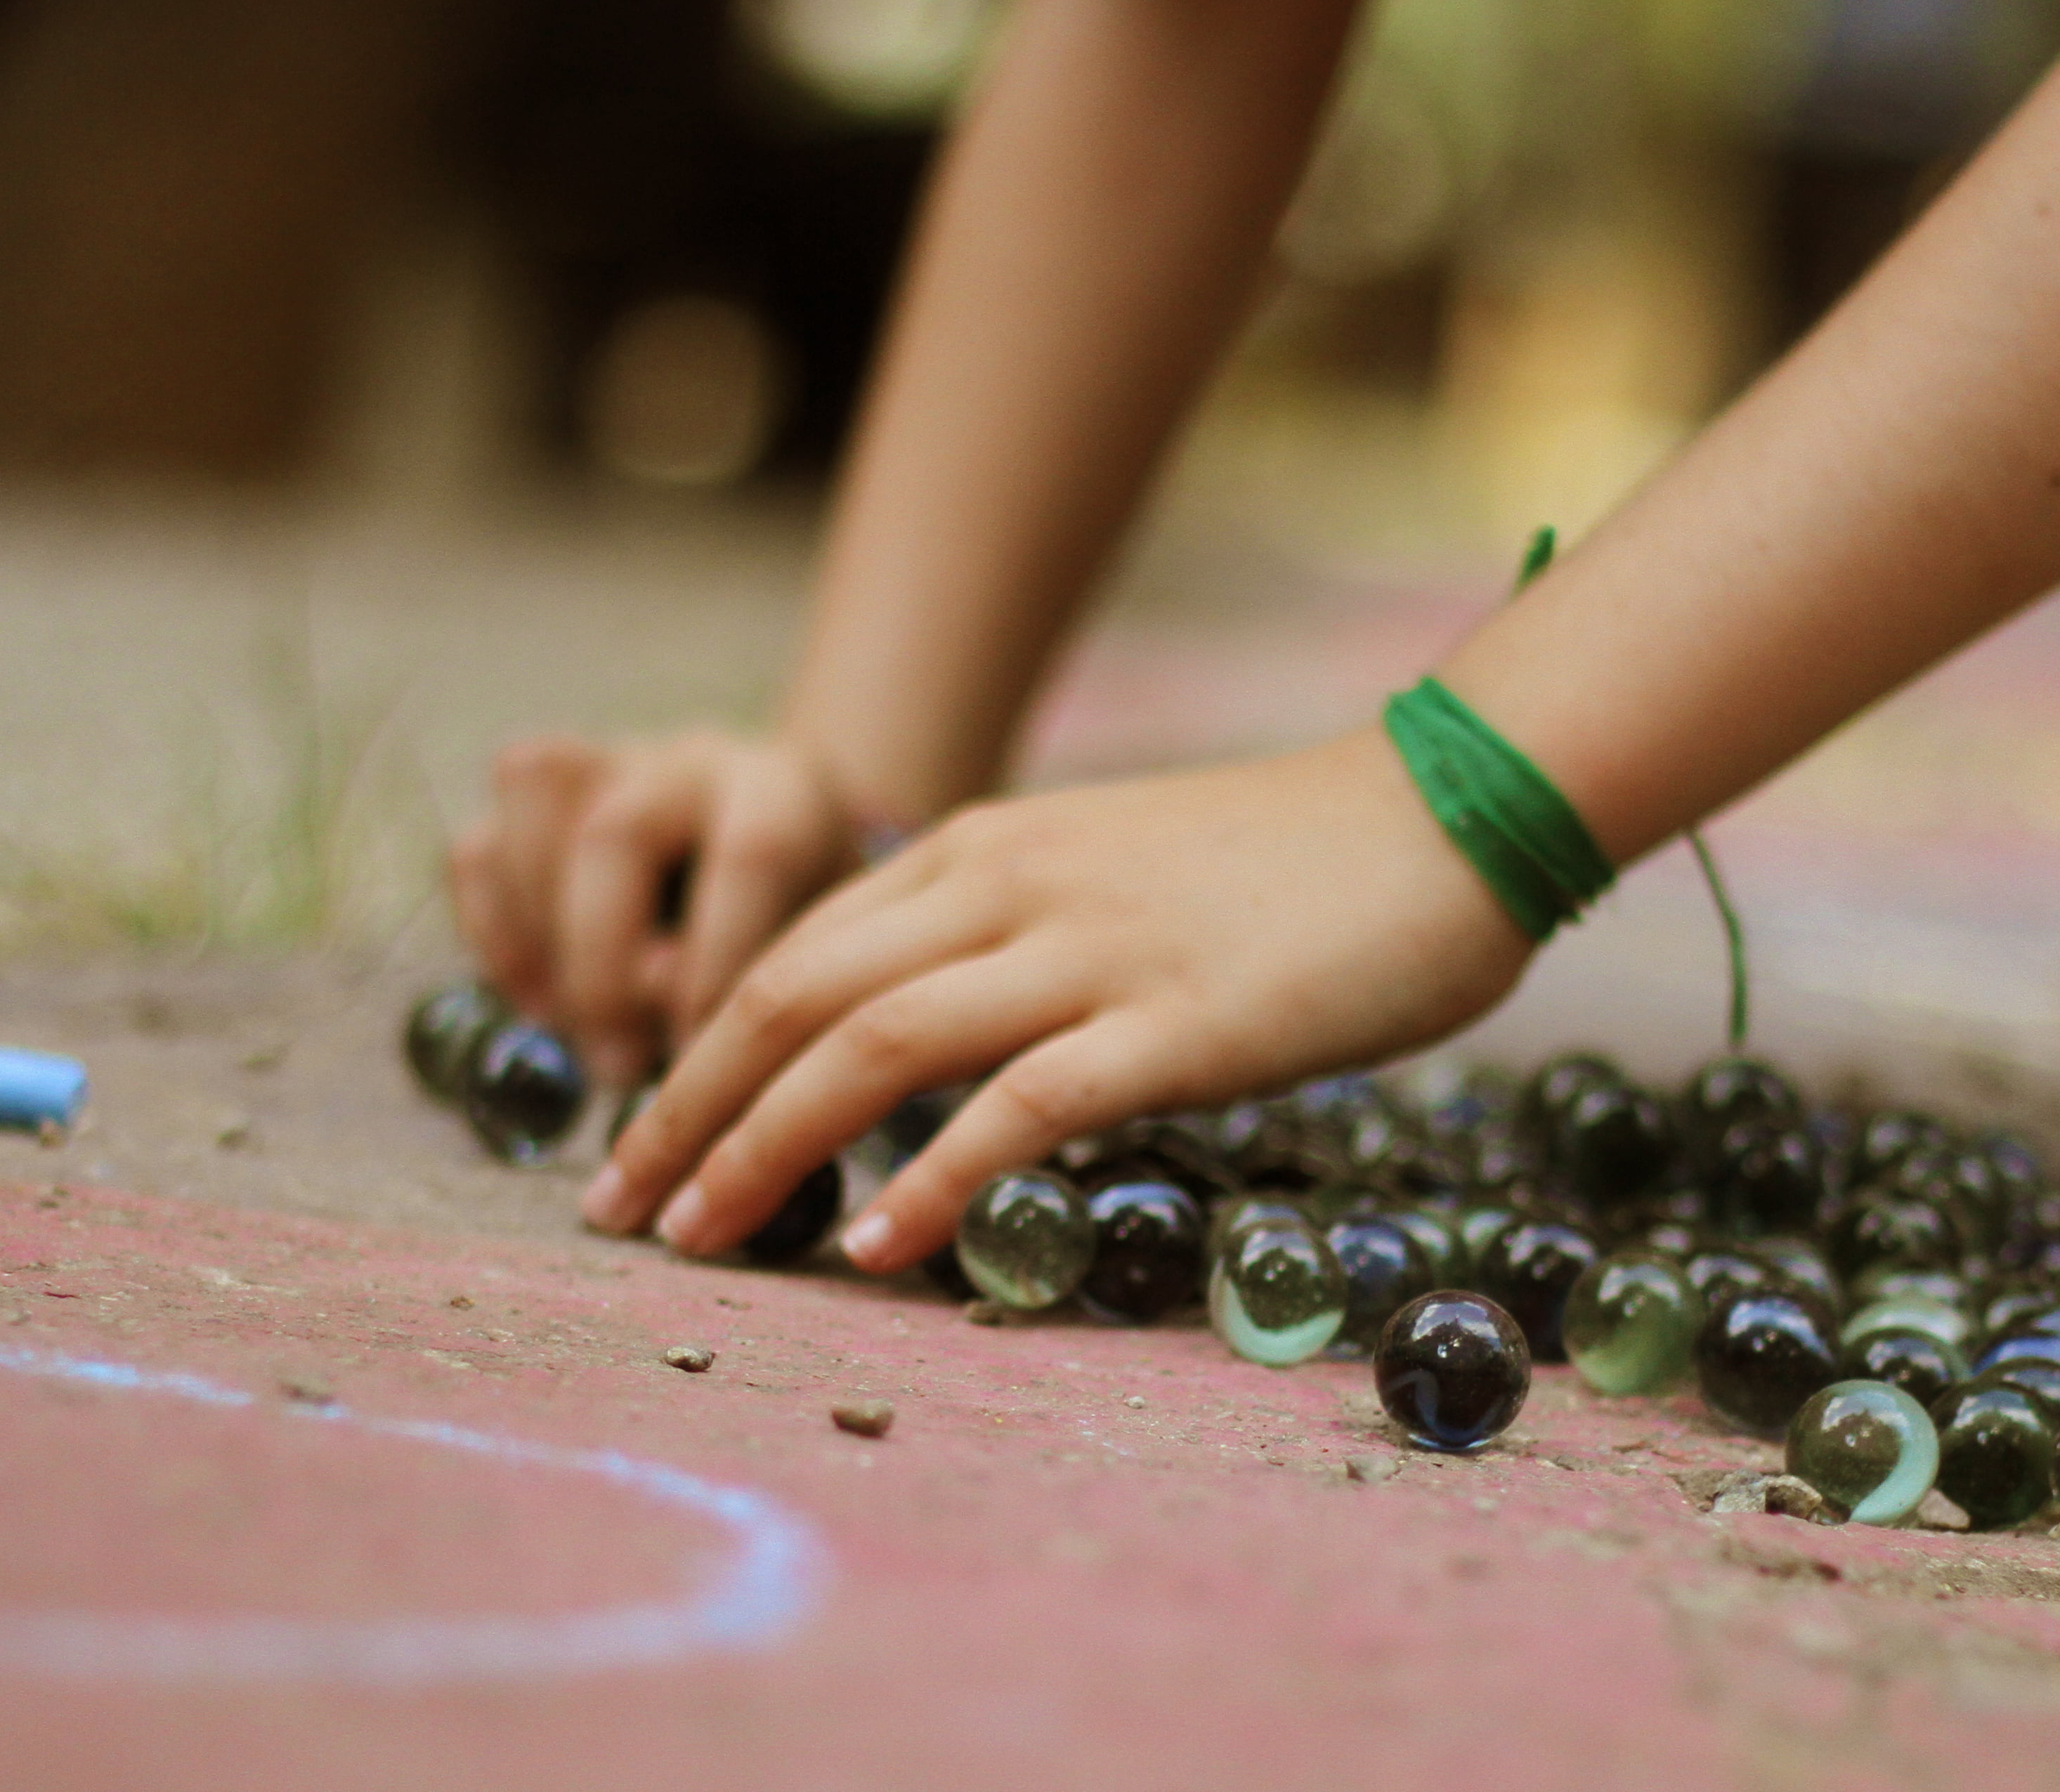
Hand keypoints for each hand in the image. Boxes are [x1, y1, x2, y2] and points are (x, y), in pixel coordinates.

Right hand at [447, 730, 863, 1087]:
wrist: (775, 858)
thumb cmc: (796, 929)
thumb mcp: (808, 958)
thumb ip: (754, 977)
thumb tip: (657, 997)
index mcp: (781, 791)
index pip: (752, 854)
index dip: (715, 965)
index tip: (697, 1058)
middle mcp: (687, 761)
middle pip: (616, 831)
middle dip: (602, 967)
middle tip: (617, 1066)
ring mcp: (601, 764)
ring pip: (531, 804)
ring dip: (536, 933)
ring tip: (567, 1027)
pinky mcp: (531, 807)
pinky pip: (478, 850)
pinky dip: (494, 935)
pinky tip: (537, 1003)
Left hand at [579, 730, 1533, 1269]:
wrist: (1440, 813)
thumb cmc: (1273, 868)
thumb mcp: (1096, 877)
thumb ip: (997, 942)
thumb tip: (904, 1048)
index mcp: (976, 853)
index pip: (791, 955)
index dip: (695, 1055)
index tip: (642, 1144)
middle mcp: (1004, 888)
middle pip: (793, 998)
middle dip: (686, 1108)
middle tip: (620, 1210)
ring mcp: (1087, 950)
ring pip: (875, 1046)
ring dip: (766, 1145)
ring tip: (701, 1237)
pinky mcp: (1174, 1021)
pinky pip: (1021, 1104)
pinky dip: (934, 1175)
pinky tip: (878, 1244)